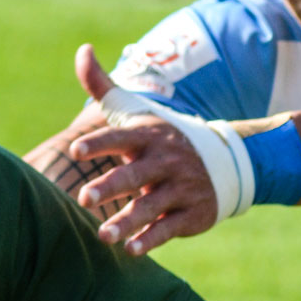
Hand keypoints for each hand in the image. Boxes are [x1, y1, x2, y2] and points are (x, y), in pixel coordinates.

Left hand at [67, 44, 224, 254]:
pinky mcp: (190, 214)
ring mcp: (179, 188)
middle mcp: (164, 161)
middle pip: (135, 174)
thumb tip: (82, 50)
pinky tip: (131, 250)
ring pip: (151, 206)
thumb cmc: (161, 138)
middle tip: (84, 198)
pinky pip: (169, 227)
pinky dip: (152, 239)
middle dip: (110, 186)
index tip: (76, 150)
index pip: (120, 137)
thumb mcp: (136, 112)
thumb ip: (103, 86)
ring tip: (103, 236)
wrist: (225, 162)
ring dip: (127, 221)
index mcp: (147, 136)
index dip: (98, 143)